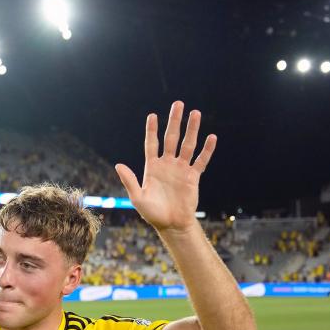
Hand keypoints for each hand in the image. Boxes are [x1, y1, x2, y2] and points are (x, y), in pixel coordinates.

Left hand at [115, 101, 216, 233]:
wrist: (171, 225)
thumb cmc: (152, 213)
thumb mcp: (137, 197)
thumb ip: (130, 181)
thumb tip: (118, 165)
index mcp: (152, 167)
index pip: (152, 144)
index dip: (152, 130)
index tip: (152, 115)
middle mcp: (167, 164)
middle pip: (171, 138)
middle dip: (174, 121)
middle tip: (178, 104)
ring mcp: (181, 169)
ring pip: (187, 145)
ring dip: (192, 129)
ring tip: (196, 113)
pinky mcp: (193, 177)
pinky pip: (201, 160)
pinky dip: (207, 150)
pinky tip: (211, 137)